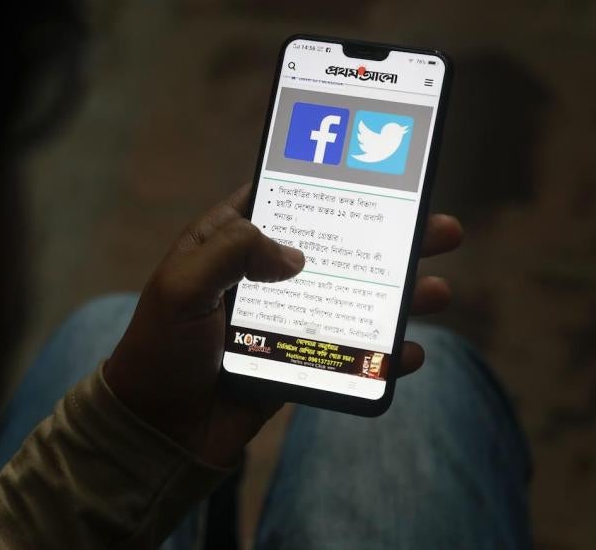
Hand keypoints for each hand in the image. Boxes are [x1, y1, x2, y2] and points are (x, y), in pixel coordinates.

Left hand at [104, 184, 461, 465]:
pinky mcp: (296, 361)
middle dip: (387, 235)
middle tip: (439, 227)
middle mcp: (261, 275)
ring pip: (351, 296)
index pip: (283, 197)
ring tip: (438, 291)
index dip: (326, 180)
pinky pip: (347, 351)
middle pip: (334, 245)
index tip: (376, 167)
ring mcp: (284, 318)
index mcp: (227, 243)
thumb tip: (295, 255)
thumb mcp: (180, 287)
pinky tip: (410, 352)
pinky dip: (381, 353)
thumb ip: (230, 253)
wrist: (156, 430)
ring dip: (397, 293)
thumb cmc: (158, 349)